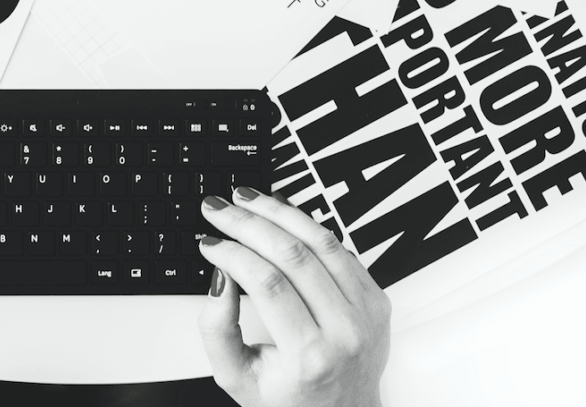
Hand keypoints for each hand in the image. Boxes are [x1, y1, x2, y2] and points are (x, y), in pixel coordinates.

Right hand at [197, 189, 390, 406]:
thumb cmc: (289, 399)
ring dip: (277, 211)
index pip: (267, 283)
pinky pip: (339, 249)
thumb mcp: (237, 377)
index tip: (208, 242)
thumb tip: (220, 276)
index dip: (232, 252)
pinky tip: (280, 213)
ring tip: (246, 198)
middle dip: (247, 222)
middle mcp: (346, 331)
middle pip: (293, 255)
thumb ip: (217, 330)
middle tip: (218, 208)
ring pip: (320, 241)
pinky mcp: (376, 299)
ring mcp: (367, 313)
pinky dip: (306, 224)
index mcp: (311, 356)